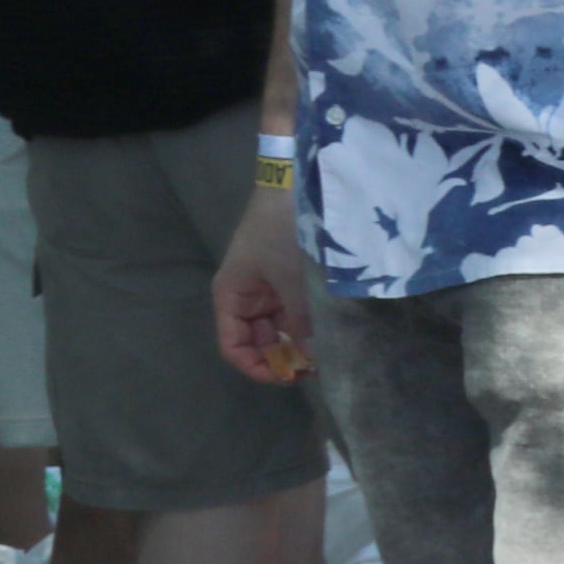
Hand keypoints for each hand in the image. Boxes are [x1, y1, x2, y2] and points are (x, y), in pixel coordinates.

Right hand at [214, 186, 315, 386]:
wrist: (299, 187)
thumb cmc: (284, 233)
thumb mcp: (292, 280)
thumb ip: (303, 322)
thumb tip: (315, 359)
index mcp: (232, 297)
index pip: (234, 346)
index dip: (258, 368)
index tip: (291, 376)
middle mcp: (248, 298)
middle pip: (260, 342)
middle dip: (285, 358)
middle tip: (319, 367)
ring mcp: (272, 289)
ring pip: (282, 330)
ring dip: (301, 343)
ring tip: (329, 352)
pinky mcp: (293, 280)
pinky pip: (297, 313)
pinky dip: (311, 325)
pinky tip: (331, 332)